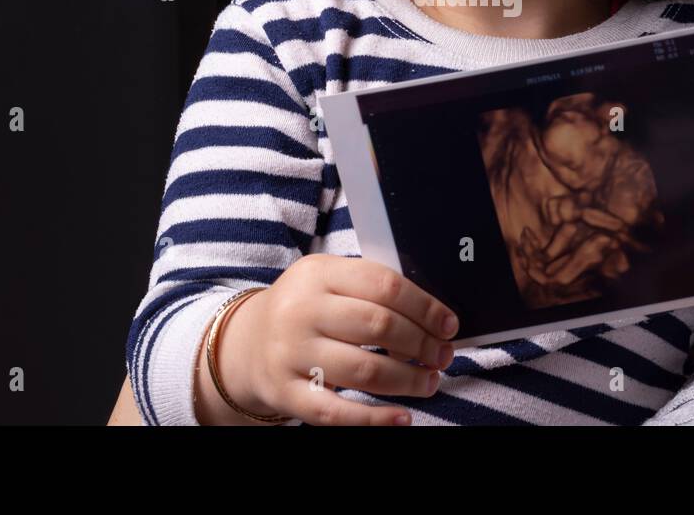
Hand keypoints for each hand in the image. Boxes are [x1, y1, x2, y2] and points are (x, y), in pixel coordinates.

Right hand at [224, 255, 459, 424]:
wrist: (245, 343)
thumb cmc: (305, 308)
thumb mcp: (328, 280)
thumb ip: (371, 288)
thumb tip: (433, 315)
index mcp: (317, 274)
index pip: (384, 285)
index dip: (425, 307)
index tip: (448, 325)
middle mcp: (300, 311)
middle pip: (378, 326)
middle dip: (421, 344)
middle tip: (443, 355)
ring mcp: (290, 354)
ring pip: (364, 371)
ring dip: (408, 380)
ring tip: (429, 381)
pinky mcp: (285, 393)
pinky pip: (337, 412)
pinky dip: (375, 419)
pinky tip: (402, 417)